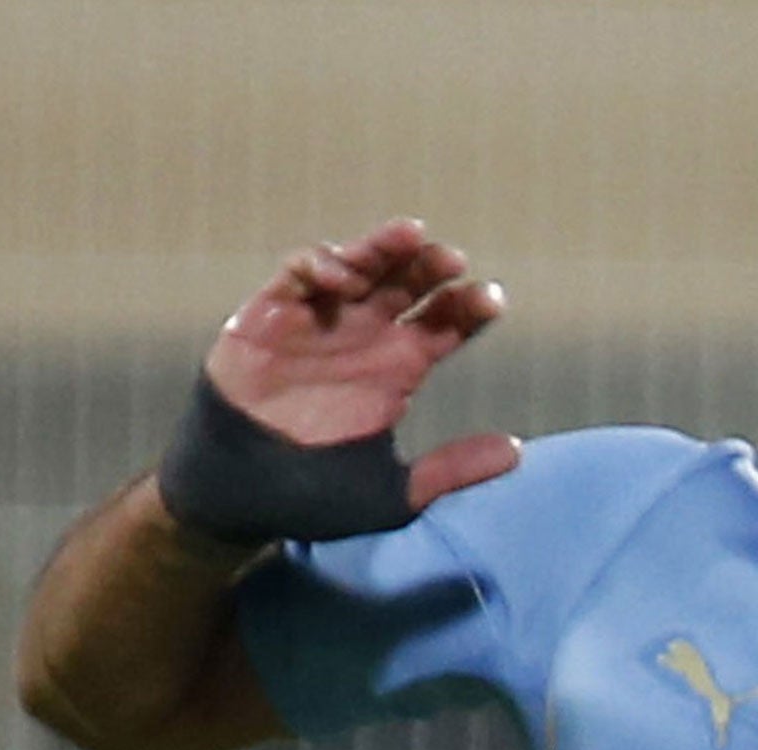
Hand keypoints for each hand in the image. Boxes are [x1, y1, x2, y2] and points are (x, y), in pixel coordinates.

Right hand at [160, 219, 520, 543]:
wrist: (239, 502)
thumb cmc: (314, 499)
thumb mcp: (394, 493)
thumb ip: (452, 471)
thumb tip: (518, 453)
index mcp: (398, 369)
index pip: (444, 324)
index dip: (469, 307)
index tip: (492, 300)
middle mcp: (363, 338)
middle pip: (408, 285)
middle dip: (432, 267)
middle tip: (454, 261)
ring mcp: (318, 323)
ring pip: (359, 266)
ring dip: (383, 248)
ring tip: (411, 238)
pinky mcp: (268, 318)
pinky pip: (297, 276)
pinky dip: (320, 264)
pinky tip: (345, 274)